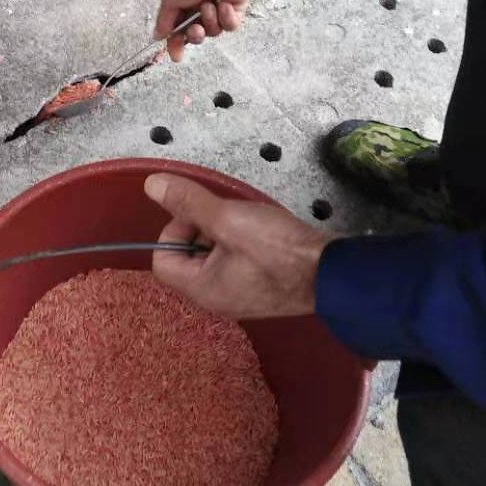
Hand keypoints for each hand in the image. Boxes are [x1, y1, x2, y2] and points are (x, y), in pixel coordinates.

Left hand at [145, 173, 331, 319]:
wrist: (334, 273)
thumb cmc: (280, 249)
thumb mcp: (228, 218)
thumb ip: (189, 201)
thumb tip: (151, 185)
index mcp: (201, 289)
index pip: (162, 259)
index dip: (175, 230)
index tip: (201, 215)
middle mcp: (216, 299)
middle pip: (188, 258)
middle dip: (201, 230)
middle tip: (228, 216)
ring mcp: (241, 296)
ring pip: (214, 258)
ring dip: (224, 234)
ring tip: (249, 223)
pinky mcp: (261, 289)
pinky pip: (236, 263)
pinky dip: (243, 244)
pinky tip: (264, 234)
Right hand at [154, 0, 252, 62]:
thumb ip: (164, 19)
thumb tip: (157, 36)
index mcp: (183, 4)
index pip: (177, 30)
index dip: (175, 44)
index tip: (176, 55)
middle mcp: (199, 9)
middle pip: (196, 36)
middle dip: (195, 34)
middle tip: (196, 28)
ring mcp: (218, 11)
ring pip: (213, 32)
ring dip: (210, 20)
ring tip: (211, 5)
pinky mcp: (235, 12)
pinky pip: (230, 26)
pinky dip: (226, 17)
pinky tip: (224, 4)